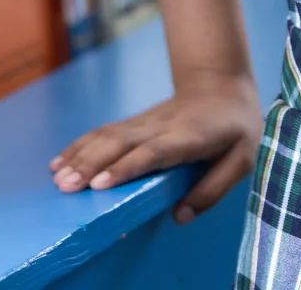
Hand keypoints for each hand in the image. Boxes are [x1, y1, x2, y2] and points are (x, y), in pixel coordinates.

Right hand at [50, 71, 261, 223]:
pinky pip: (103, 132)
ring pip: (107, 136)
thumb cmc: (235, 127)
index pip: (154, 152)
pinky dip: (79, 146)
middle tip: (66, 187)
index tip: (101, 184)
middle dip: (91, 164)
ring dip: (80, 155)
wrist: (221, 85)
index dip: (127, 167)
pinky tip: (59, 162)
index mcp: (188, 137)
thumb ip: (214, 188)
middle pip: (121, 144)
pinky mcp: (134, 123)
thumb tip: (180, 216)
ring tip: (57, 178)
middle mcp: (161, 127)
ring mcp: (145, 122)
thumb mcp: (243, 158)